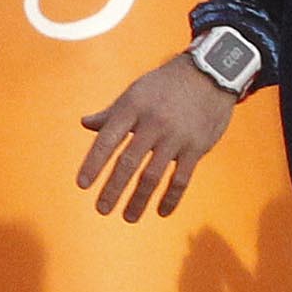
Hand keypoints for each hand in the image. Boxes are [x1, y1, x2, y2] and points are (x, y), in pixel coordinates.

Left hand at [77, 53, 236, 219]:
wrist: (209, 75)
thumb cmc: (165, 85)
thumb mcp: (135, 92)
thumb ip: (111, 113)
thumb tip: (85, 123)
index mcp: (132, 108)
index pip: (107, 140)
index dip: (94, 163)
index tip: (82, 184)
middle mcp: (153, 123)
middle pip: (129, 162)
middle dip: (113, 188)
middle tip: (102, 209)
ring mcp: (176, 137)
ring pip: (153, 175)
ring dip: (139, 199)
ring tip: (128, 217)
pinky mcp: (196, 147)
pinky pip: (181, 178)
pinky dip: (171, 198)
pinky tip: (161, 212)